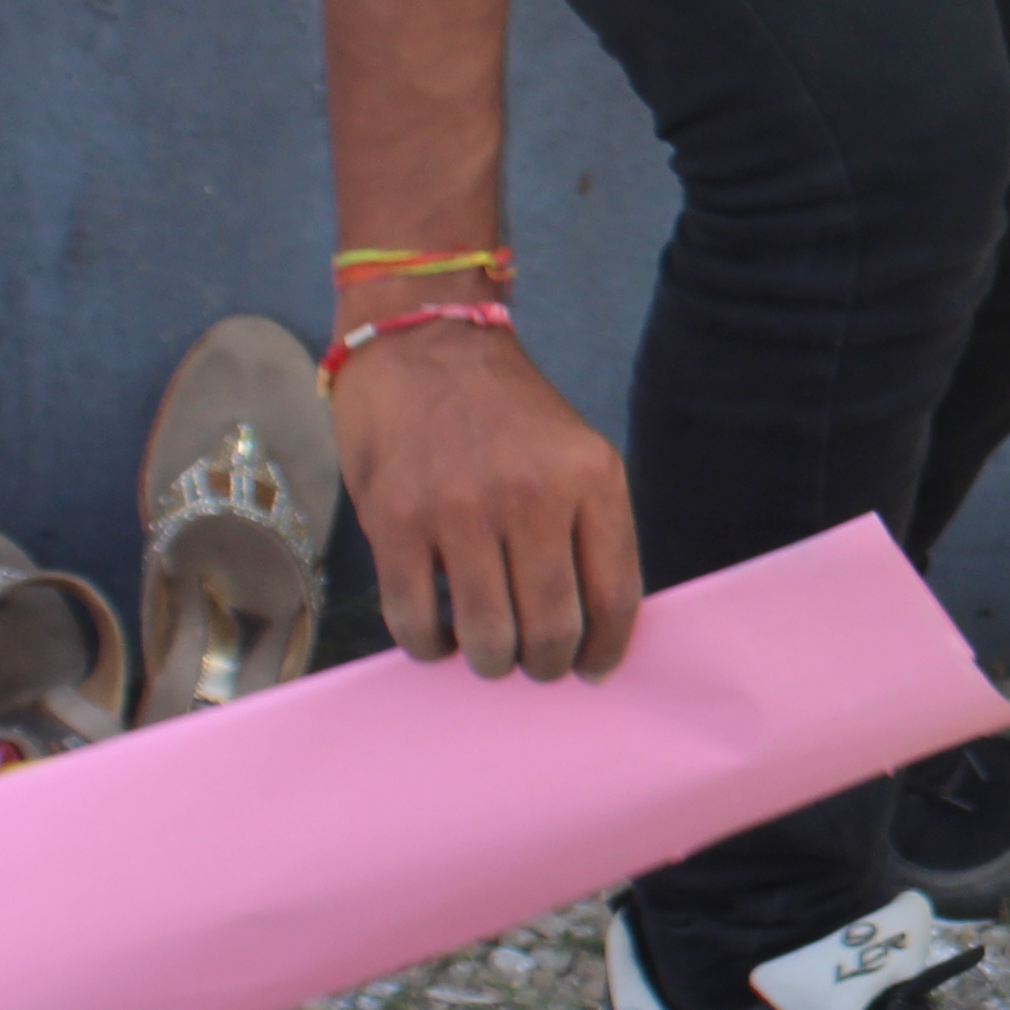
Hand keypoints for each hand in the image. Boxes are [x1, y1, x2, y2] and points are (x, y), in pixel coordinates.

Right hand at [326, 320, 642, 679]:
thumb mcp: (575, 452)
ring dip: (491, 662)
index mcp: (590, 479)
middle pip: (551, 626)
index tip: (593, 669)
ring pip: (488, 636)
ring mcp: (458, 510)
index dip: (606, 649)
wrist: (424, 341)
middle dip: (546, 666)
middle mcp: (530, 496)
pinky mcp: (394, 521)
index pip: (615, 595)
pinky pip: (416, 620)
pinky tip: (440, 638)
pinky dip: (431, 647)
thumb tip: (592, 625)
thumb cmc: (505, 410)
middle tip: (536, 666)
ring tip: (490, 653)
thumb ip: (588, 527)